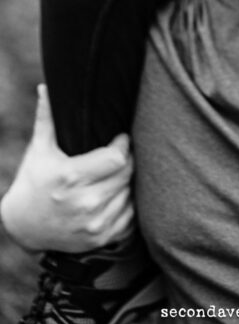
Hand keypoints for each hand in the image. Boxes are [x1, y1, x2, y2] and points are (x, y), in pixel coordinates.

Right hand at [0, 86, 134, 252]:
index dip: (122, 145)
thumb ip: (47, 118)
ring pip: (130, 193)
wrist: (23, 227)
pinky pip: (130, 216)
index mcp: (71, 177)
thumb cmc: (33, 181)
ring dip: (127, 181)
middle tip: (121, 154)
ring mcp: (94, 223)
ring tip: (117, 173)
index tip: (120, 139)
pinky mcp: (100, 237)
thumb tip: (47, 87)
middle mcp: (85, 202)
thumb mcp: (39, 150)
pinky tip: (116, 194)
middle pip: (126, 173)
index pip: (117, 157)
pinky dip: (127, 203)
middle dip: (127, 160)